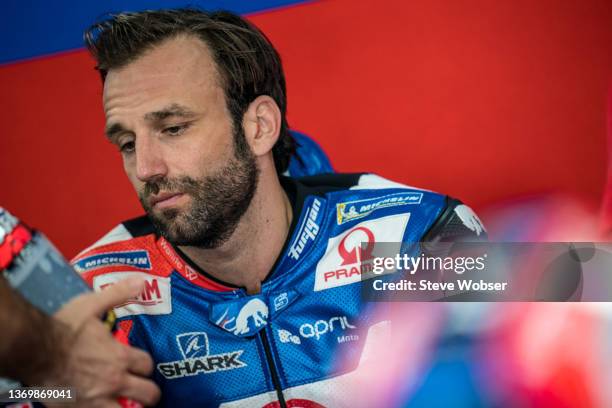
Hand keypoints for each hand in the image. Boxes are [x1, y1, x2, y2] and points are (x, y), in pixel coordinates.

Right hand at [46, 278, 160, 406]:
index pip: (147, 365)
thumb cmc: (63, 328)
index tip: (140, 363)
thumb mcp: (92, 305)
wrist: (33, 350)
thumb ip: (119, 294)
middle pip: (148, 394)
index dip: (146, 364)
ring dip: (130, 406)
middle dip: (149, 391)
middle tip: (143, 388)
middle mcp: (113, 381)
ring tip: (127, 401)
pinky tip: (101, 405)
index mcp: (120, 357)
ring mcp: (97, 401)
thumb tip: (141, 281)